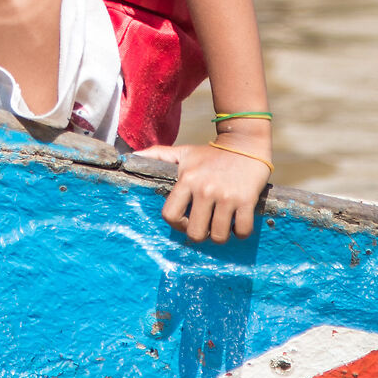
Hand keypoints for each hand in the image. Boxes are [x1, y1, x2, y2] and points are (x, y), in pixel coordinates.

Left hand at [142, 132, 270, 242]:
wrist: (245, 141)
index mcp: (187, 179)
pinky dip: (240, 233)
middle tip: (205, 226)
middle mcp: (205, 189)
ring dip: (220, 235)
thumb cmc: (211, 153)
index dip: (176, 225)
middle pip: (195, 233)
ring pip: (218, 236)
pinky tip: (238, 223)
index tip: (185, 221)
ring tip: (222, 225)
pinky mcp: (247, 200)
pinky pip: (242, 231)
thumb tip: (130, 157)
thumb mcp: (183, 152)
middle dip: (200, 235)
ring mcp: (226, 196)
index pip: (170, 215)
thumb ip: (157, 155)